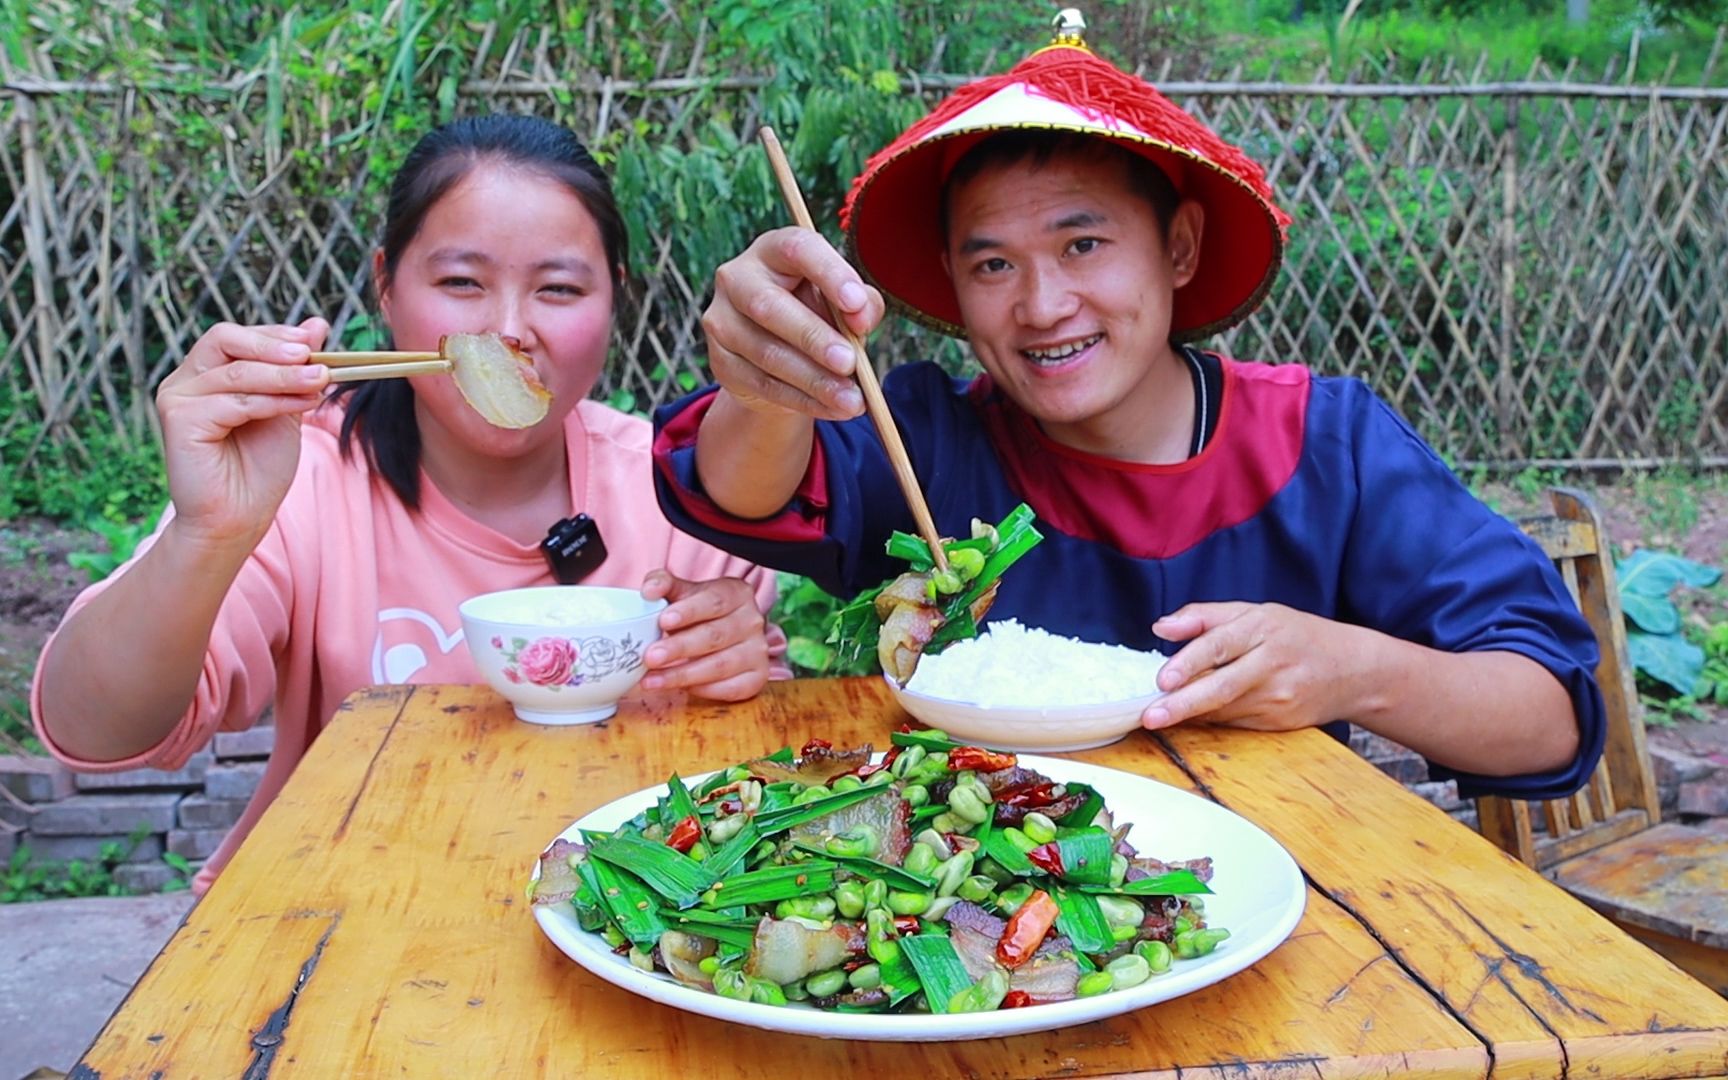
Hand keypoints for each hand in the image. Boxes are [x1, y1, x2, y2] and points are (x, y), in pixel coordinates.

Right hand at [155, 318, 330, 547]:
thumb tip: (317, 323)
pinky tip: (300, 406)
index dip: (276, 334)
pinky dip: (271, 401)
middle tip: (313, 355)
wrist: (238, 519)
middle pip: (225, 339)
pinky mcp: (179, 420)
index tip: (314, 341)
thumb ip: (296, 368)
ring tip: (321, 381)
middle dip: (274, 345)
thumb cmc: (259, 468)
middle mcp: (185, 381)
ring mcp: (177, 398)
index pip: (237, 336)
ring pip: (236, 372)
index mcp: (206, 373)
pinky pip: (232, 401)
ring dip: (284, 375)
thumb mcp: (286, 407)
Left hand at [637, 571, 771, 700]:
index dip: (689, 612)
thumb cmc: (699, 613)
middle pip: (714, 636)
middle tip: (650, 657)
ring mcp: (757, 651)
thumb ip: (665, 586)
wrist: (722, 634)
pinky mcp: (757, 678)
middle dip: (679, 648)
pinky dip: (702, 690)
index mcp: (737, 594)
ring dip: (682, 675)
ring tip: (652, 680)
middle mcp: (752, 622)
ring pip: (720, 665)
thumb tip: (649, 590)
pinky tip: (679, 689)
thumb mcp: (684, 593)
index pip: (714, 601)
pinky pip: (730, 688)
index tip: (663, 621)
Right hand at [702, 227, 885, 420]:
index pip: (798, 249)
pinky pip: (763, 385)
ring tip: (852, 400)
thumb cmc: (817, 313)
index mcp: (773, 250)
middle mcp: (738, 278)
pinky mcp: (722, 362)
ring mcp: (723, 321)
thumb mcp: (844, 302)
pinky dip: (804, 400)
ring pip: (767, 353)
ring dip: (814, 380)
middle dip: (813, 337)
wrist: (778, 354)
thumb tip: (861, 317)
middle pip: (769, 305)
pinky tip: (834, 408)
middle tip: (850, 363)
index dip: (829, 273)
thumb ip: (862, 303)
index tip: (856, 302)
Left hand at [1141, 602, 1371, 732]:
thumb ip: (1204, 616)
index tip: (1162, 679)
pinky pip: (1235, 722)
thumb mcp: (1254, 612)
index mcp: (1262, 628)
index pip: (1219, 645)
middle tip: (1150, 716)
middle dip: (1182, 705)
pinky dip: (1211, 719)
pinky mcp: (1281, 722)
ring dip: (1190, 713)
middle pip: (1221, 687)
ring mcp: (1279, 697)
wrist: (1354, 670)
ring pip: (1224, 709)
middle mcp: (1271, 663)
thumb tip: (1160, 626)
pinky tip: (1194, 714)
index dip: (1189, 663)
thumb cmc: (1296, 635)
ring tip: (1160, 714)